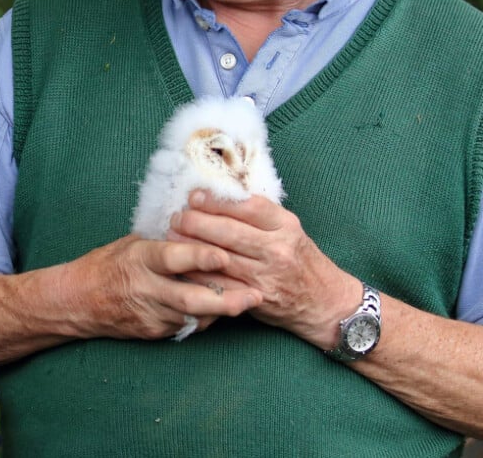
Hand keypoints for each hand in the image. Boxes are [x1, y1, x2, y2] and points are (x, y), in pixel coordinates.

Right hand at [60, 233, 262, 340]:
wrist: (79, 300)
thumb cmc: (109, 263)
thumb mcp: (133, 242)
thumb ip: (166, 240)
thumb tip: (202, 226)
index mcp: (139, 258)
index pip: (172, 258)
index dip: (199, 257)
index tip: (224, 254)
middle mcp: (145, 288)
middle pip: (190, 298)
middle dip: (226, 298)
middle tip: (256, 294)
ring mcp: (150, 314)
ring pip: (194, 315)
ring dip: (224, 309)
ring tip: (251, 300)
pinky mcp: (154, 331)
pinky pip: (187, 324)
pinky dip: (207, 316)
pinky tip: (224, 308)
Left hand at [169, 189, 362, 348]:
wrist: (325, 302)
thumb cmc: (301, 259)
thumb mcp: (288, 229)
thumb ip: (259, 214)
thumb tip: (219, 194)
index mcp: (285, 226)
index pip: (247, 207)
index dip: (217, 201)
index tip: (194, 196)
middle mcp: (277, 249)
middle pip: (229, 231)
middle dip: (196, 222)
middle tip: (176, 216)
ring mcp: (266, 275)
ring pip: (220, 257)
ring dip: (191, 245)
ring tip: (172, 234)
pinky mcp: (255, 297)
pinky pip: (220, 283)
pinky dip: (198, 272)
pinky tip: (182, 263)